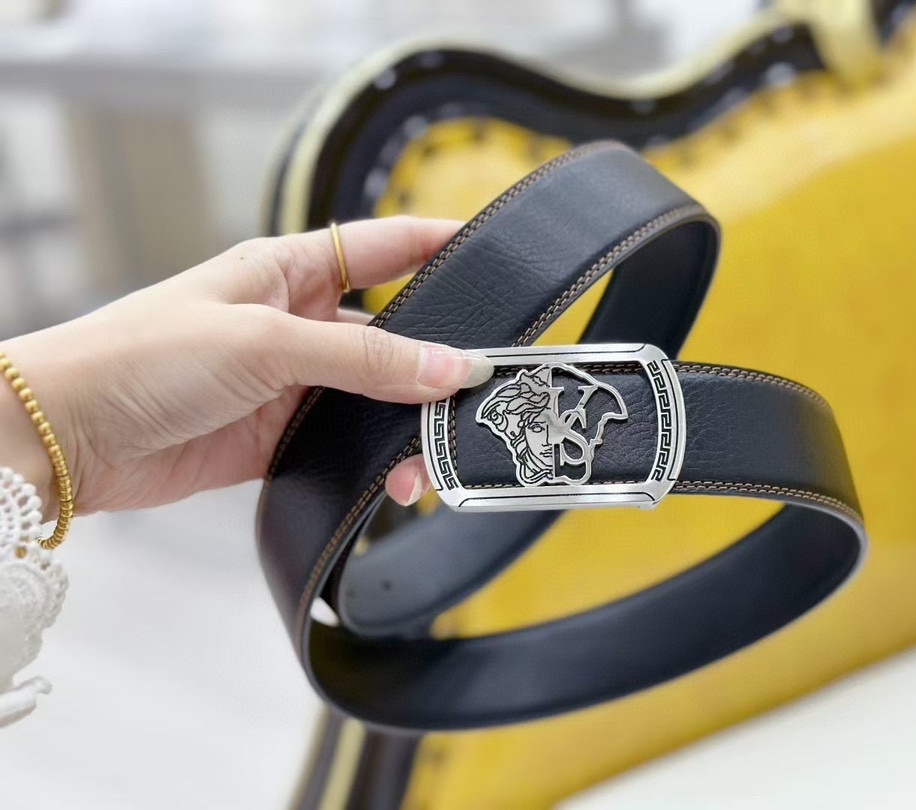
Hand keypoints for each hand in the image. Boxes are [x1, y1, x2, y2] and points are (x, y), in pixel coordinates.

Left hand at [0, 217, 488, 516]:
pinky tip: (389, 481)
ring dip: (404, 429)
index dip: (438, 244)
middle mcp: (295, 324)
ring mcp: (289, 383)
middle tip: (475, 391)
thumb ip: (362, 359)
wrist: (68, 434)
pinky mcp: (276, 437)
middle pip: (390, 337)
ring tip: (422, 459)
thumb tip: (448, 368)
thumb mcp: (264, 342)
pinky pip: (343, 448)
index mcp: (289, 271)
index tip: (494, 254)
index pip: (383, 247)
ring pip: (373, 402)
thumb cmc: (143, 355)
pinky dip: (371, 466)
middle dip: (433, 365)